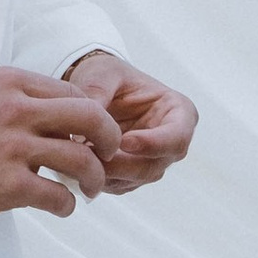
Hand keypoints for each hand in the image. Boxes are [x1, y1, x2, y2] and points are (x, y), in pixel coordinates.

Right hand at [0, 66, 122, 221]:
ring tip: (88, 188)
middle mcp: (17, 110)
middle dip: (109, 140)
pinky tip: (60, 206)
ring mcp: (13, 147)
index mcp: (13, 84)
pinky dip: (67, 204)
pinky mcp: (7, 184)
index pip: (75, 94)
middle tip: (109, 154)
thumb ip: (22, 102)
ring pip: (82, 159)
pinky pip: (57, 195)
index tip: (93, 134)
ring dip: (94, 178)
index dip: (93, 116)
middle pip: (91, 118)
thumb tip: (60, 120)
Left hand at [67, 50, 197, 193]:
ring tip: (80, 154)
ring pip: (135, 180)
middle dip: (122, 164)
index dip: (153, 144)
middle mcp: (170, 143)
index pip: (177, 137)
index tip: (123, 141)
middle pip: (154, 166)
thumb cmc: (108, 74)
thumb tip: (85, 129)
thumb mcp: (103, 72)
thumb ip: (97, 92)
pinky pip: (117, 185)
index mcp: (178, 113)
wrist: (96, 89)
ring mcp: (152, 162)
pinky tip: (79, 162)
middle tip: (91, 153)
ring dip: (107, 173)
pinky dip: (97, 179)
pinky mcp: (131, 176)